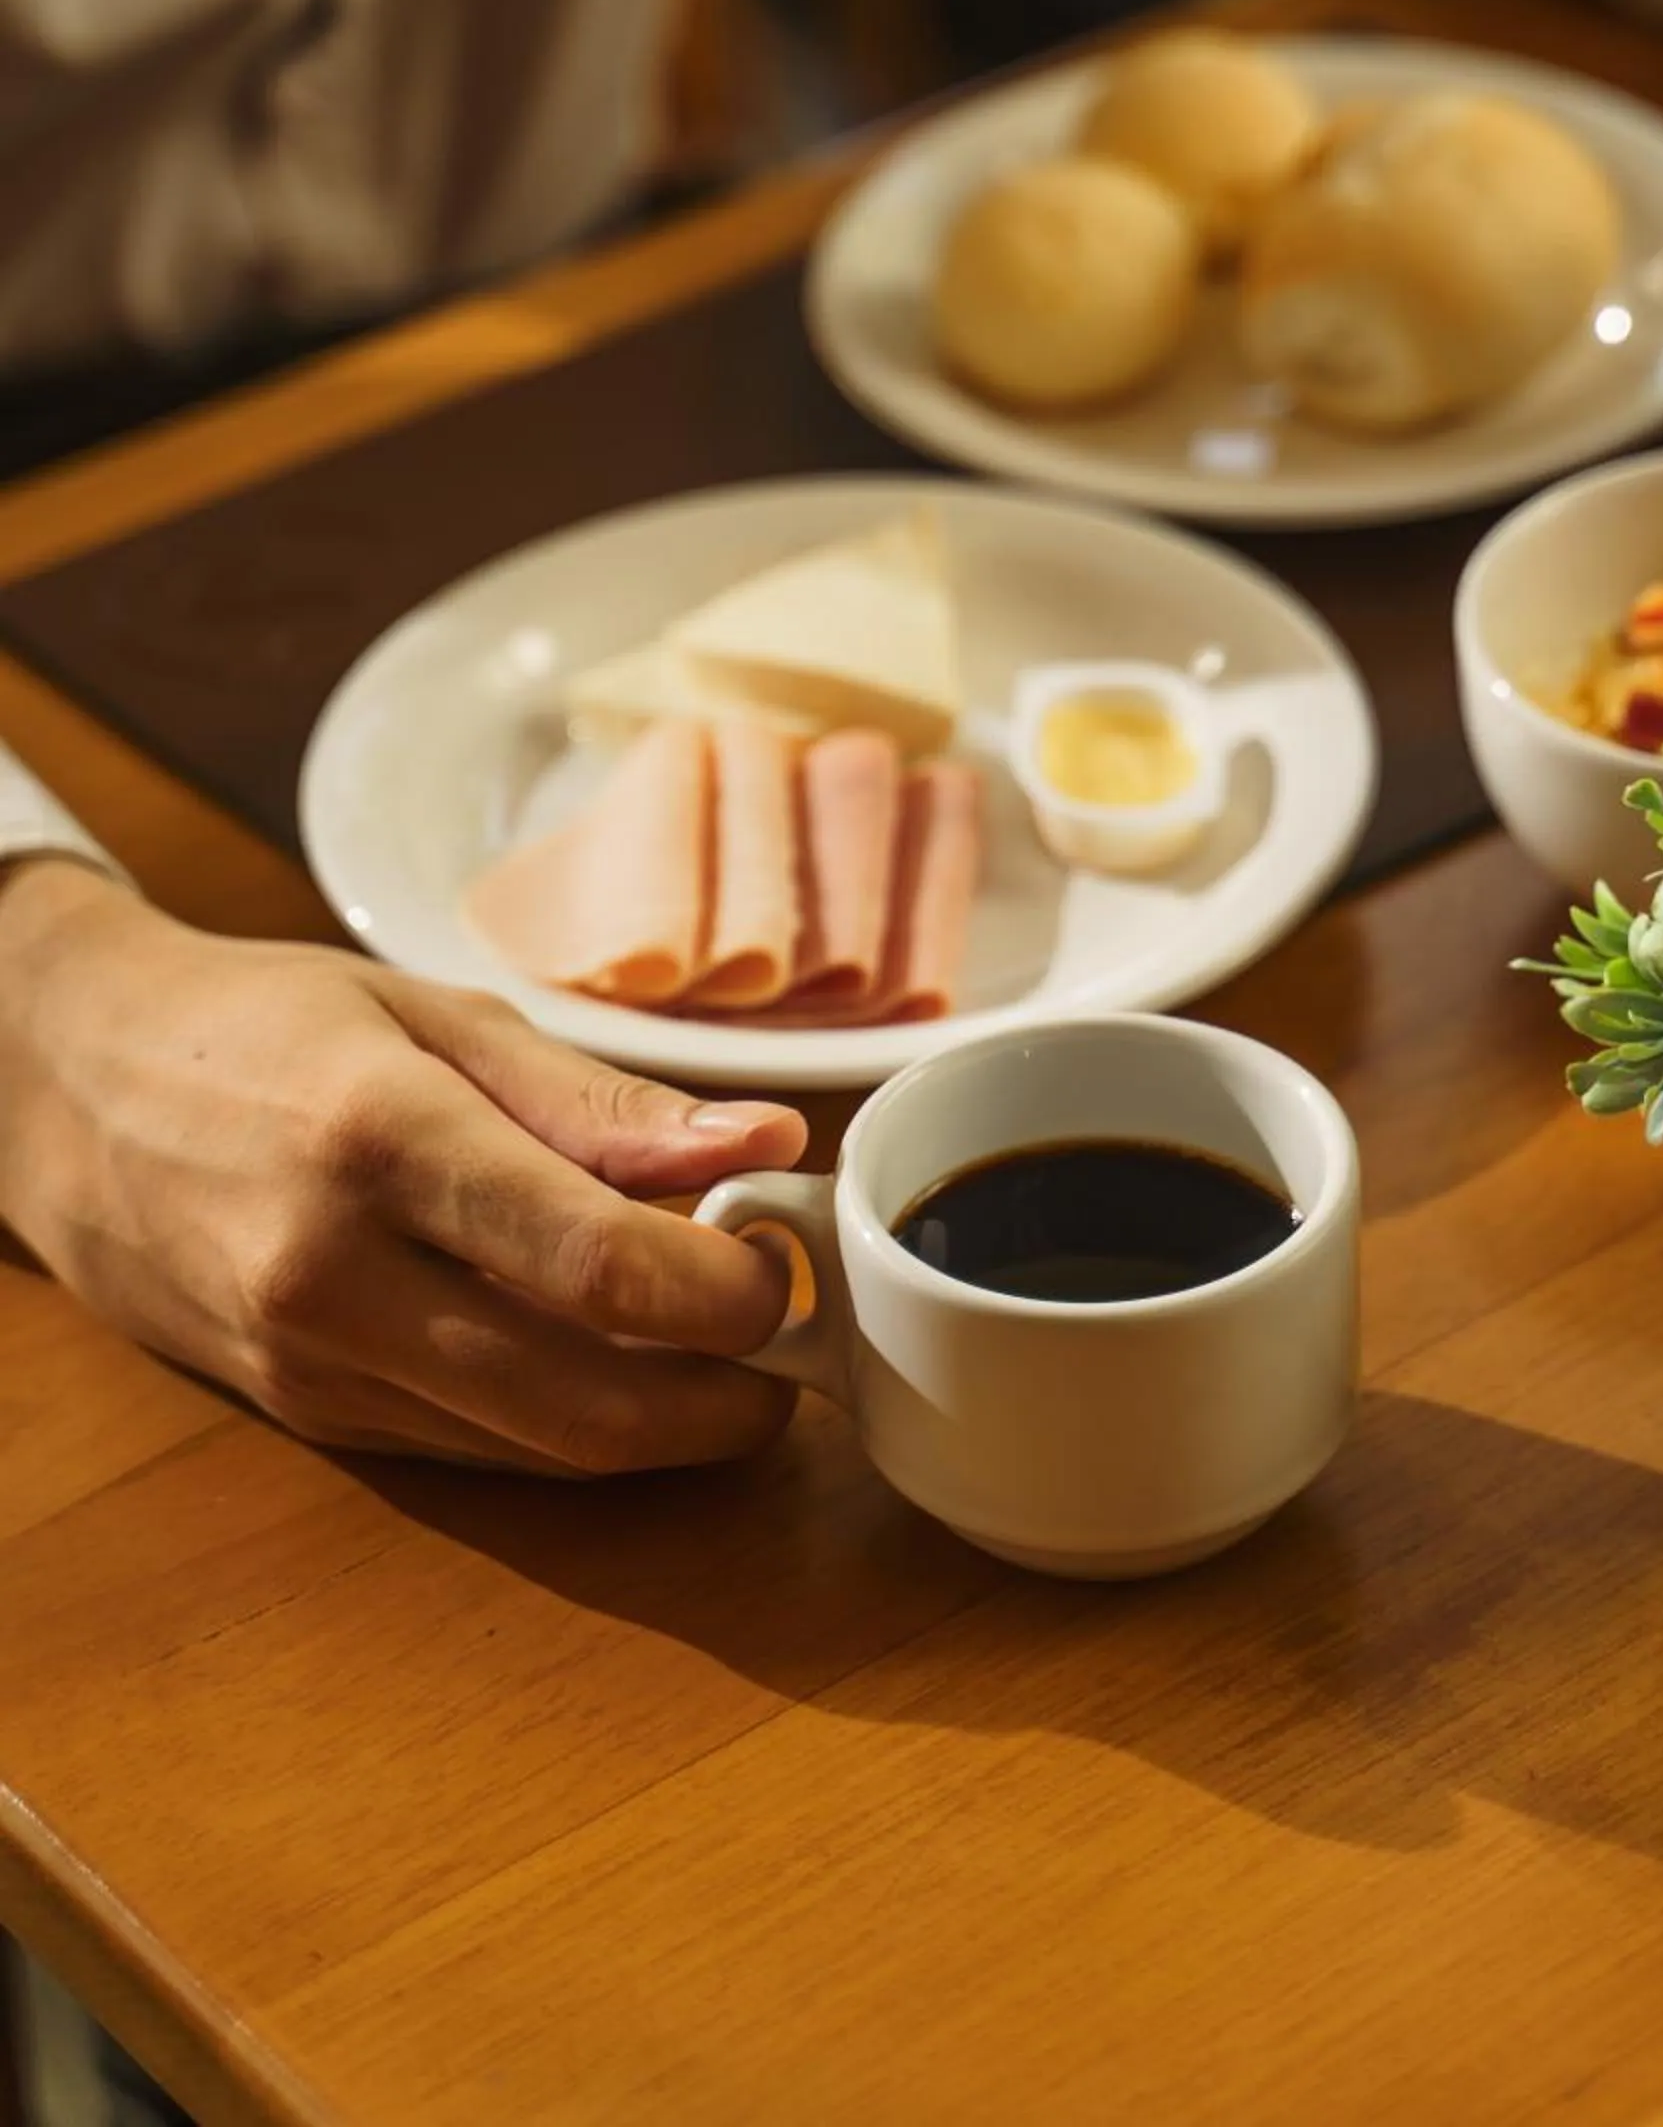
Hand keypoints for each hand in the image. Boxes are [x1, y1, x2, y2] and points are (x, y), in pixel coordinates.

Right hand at [0, 859, 808, 1470]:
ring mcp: (310, 1363)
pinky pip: (472, 1450)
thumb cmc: (263, 1025)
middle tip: (786, 1348)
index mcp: (383, 1141)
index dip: (729, 1290)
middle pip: (585, 1402)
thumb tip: (766, 1148)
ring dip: (660, 1428)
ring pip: (536, 1449)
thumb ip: (602, 1101)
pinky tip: (615, 1368)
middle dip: (723, 1400)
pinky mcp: (301, 1414)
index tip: (781, 1261)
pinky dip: (565, 1425)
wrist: (63, 1088)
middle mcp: (337, 1274)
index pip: (602, 1266)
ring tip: (722, 1359)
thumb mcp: (434, 1016)